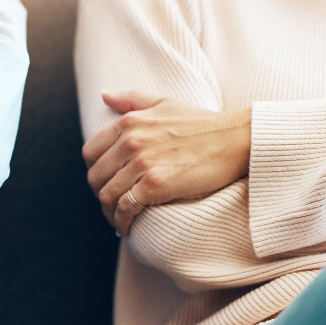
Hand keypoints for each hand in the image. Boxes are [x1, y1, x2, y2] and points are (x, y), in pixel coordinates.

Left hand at [83, 91, 251, 235]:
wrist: (236, 139)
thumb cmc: (203, 123)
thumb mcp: (165, 103)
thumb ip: (132, 100)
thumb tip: (104, 96)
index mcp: (128, 123)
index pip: (90, 153)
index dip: (95, 171)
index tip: (106, 183)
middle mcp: (130, 141)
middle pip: (96, 178)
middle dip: (101, 195)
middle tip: (113, 206)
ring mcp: (142, 163)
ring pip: (107, 196)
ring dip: (109, 213)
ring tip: (119, 220)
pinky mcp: (155, 184)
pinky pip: (125, 208)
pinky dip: (122, 222)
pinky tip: (128, 228)